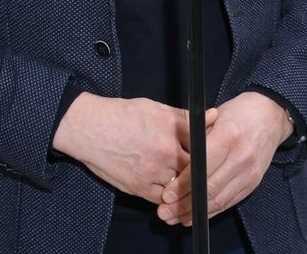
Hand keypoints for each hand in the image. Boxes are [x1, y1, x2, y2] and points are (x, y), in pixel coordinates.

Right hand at [51, 93, 217, 203]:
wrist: (89, 129)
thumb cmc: (122, 115)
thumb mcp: (156, 108)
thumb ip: (186, 116)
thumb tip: (213, 115)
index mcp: (171, 130)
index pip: (204, 144)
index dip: (213, 148)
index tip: (216, 150)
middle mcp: (164, 152)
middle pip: (196, 167)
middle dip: (202, 168)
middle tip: (206, 167)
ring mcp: (152, 172)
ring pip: (182, 185)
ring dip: (187, 183)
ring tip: (189, 178)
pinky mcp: (139, 188)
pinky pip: (163, 198)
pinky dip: (170, 195)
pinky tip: (171, 187)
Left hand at [157, 91, 292, 225]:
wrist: (270, 115)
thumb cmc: (238, 113)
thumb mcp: (214, 117)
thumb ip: (196, 139)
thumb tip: (172, 163)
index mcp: (229, 136)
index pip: (201, 167)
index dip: (182, 184)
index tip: (166, 195)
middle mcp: (241, 156)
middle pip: (209, 188)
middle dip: (184, 204)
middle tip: (165, 212)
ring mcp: (249, 172)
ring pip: (218, 200)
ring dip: (195, 212)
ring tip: (175, 217)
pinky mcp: (253, 182)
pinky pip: (229, 202)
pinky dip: (210, 211)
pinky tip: (195, 215)